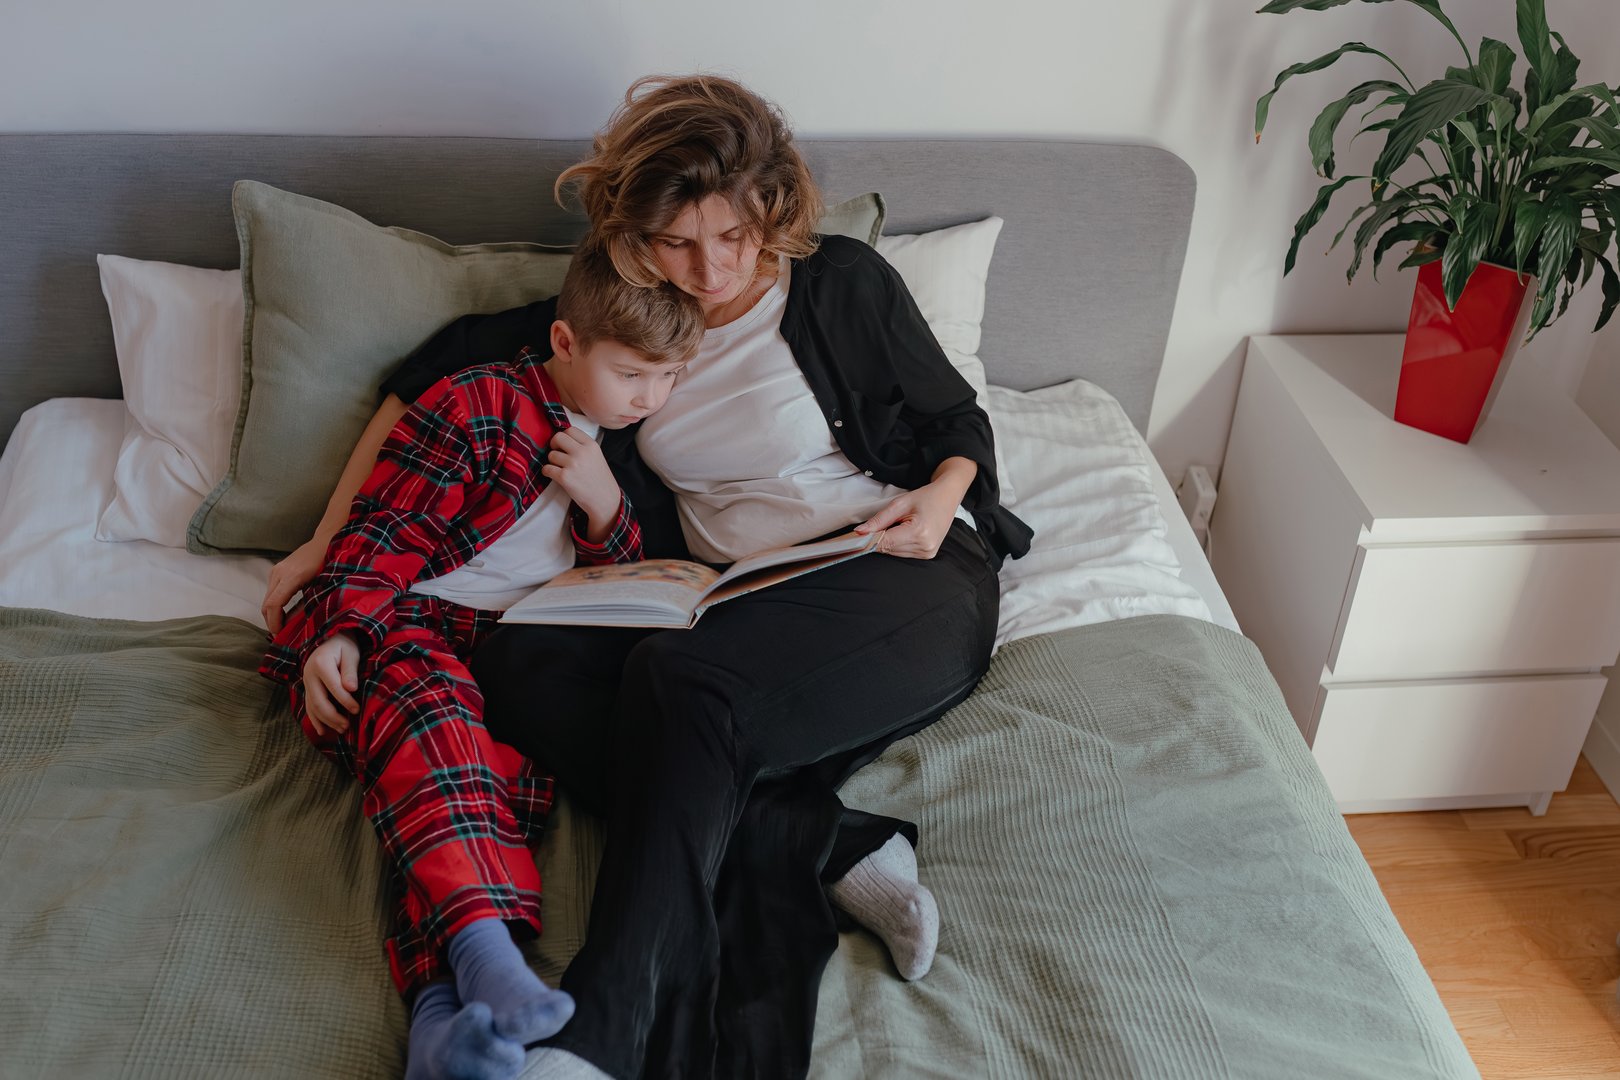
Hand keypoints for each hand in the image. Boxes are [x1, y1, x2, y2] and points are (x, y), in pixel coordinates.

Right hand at [263, 536, 327, 633]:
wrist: (326, 540)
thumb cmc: (328, 562)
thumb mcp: (321, 586)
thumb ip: (306, 606)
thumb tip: (294, 625)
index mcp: (290, 576)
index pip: (273, 605)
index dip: (274, 623)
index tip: (280, 636)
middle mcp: (278, 573)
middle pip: (266, 605)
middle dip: (271, 622)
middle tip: (281, 636)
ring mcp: (275, 571)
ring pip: (266, 600)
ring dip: (272, 615)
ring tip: (283, 628)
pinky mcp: (276, 572)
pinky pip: (271, 593)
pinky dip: (274, 606)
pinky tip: (284, 615)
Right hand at [302, 633, 360, 736]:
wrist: (330, 640)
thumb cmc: (344, 646)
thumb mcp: (351, 653)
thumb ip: (350, 671)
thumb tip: (351, 689)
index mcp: (321, 664)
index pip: (333, 687)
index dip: (345, 701)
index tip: (357, 710)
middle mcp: (309, 675)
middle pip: (319, 701)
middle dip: (333, 716)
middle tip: (347, 726)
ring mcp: (306, 682)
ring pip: (313, 707)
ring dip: (326, 721)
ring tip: (341, 730)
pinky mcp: (307, 688)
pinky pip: (309, 706)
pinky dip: (315, 720)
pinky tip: (322, 731)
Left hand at [542, 428, 621, 540]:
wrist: (605, 500)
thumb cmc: (599, 479)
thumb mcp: (597, 456)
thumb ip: (582, 446)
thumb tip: (560, 439)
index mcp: (591, 445)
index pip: (570, 430)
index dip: (564, 437)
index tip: (563, 445)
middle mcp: (582, 452)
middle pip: (558, 437)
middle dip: (554, 445)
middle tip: (557, 454)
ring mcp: (573, 464)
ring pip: (551, 454)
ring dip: (552, 462)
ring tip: (561, 469)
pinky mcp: (564, 477)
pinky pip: (547, 468)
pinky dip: (548, 472)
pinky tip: (555, 476)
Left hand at [855, 457, 977, 559]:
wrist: (948, 497)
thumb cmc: (926, 497)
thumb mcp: (900, 503)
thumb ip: (879, 520)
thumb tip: (859, 532)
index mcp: (919, 532)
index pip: (885, 542)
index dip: (868, 540)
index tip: (854, 538)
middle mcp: (925, 546)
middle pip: (888, 549)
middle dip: (878, 538)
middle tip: (877, 525)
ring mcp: (927, 553)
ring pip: (894, 553)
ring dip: (889, 541)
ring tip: (898, 525)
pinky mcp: (928, 555)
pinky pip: (903, 553)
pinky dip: (897, 544)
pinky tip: (903, 531)